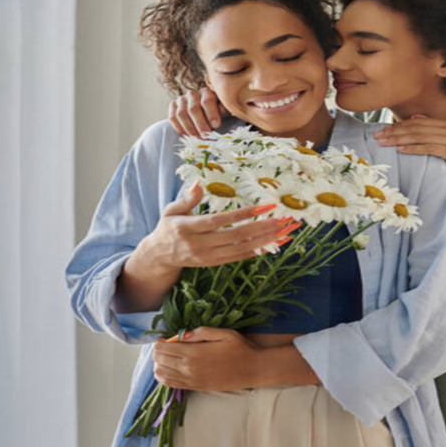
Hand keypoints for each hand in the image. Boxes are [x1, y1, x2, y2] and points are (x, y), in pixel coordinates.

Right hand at [140, 181, 296, 272]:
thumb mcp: (171, 210)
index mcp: (189, 228)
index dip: (243, 214)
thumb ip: (187, 198)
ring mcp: (209, 256)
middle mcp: (200, 245)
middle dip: (262, 228)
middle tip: (283, 218)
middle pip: (236, 237)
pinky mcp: (215, 263)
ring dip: (265, 240)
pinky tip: (274, 243)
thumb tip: (199, 182)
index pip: (220, 221)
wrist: (160, 255)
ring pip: (242, 249)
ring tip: (285, 230)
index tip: (265, 206)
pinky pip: (240, 258)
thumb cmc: (169, 227)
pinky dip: (258, 251)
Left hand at [153, 327, 261, 389]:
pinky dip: (163, 377)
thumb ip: (202, 332)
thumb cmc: (240, 348)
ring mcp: (191, 380)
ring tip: (166, 357)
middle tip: (164, 345)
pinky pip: (171, 384)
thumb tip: (184, 334)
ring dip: (159, 364)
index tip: (163, 338)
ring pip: (162, 374)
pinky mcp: (195, 387)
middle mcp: (188, 368)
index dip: (159, 342)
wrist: (252, 369)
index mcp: (194, 353)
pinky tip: (167, 370)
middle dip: (157, 352)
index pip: (164, 348)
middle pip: (160, 360)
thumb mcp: (224, 333)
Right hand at [168, 87, 229, 137]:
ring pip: (181, 114)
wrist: (204, 110)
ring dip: (189, 128)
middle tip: (206, 136)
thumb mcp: (222, 109)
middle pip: (193, 109)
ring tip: (197, 138)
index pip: (207, 101)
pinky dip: (179, 128)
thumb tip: (219, 114)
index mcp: (206, 92)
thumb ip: (222, 111)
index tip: (216, 126)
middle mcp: (192, 94)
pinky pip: (172, 117)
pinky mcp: (173, 106)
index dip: (211, 114)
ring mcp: (181, 99)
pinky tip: (187, 135)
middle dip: (200, 125)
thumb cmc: (216, 110)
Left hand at [374, 115, 445, 180]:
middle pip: (418, 128)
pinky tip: (400, 150)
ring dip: (400, 140)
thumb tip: (414, 117)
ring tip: (385, 143)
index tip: (382, 130)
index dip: (399, 125)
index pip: (419, 122)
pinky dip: (413, 148)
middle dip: (395, 132)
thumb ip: (431, 129)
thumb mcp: (444, 143)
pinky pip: (429, 148)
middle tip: (378, 136)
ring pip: (421, 137)